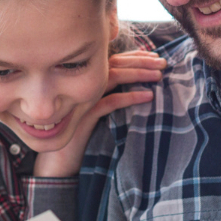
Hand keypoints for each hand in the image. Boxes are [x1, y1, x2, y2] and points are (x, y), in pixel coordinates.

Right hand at [32, 50, 165, 176]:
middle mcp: (81, 86)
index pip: (111, 60)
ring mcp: (81, 100)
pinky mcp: (83, 117)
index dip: (133, 56)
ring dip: (138, 74)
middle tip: (163, 62)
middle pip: (113, 64)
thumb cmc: (80, 139)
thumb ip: (110, 98)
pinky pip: (109, 102)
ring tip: (158, 75)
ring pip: (112, 77)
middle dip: (141, 61)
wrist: (58, 163)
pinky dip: (130, 97)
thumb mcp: (96, 114)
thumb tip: (139, 88)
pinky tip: (148, 96)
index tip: (154, 56)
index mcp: (85, 82)